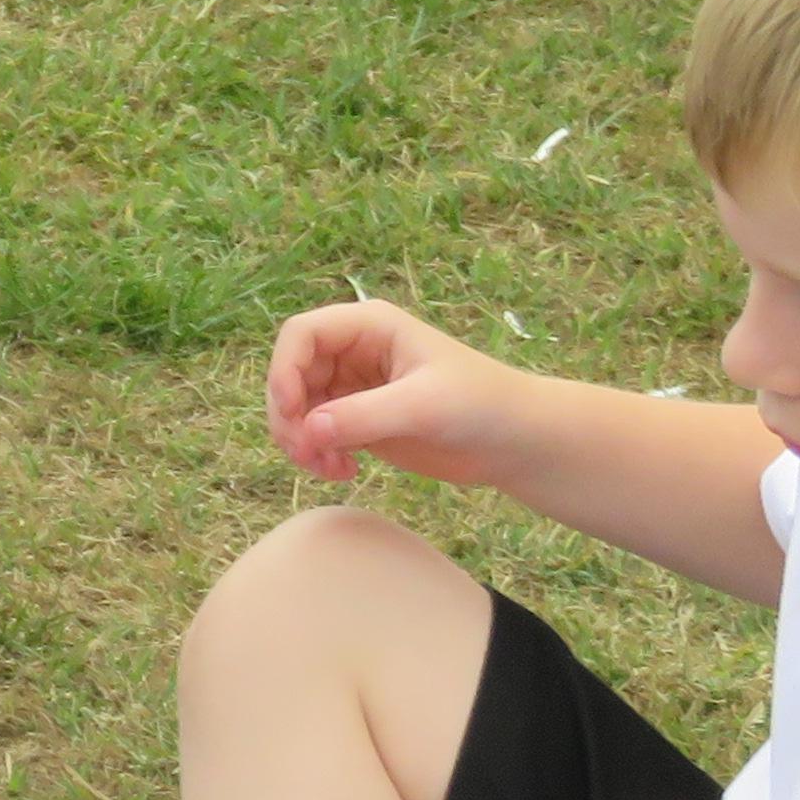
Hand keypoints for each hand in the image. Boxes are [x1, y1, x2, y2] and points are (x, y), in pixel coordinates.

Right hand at [268, 295, 533, 489]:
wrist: (515, 442)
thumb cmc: (480, 406)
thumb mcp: (422, 406)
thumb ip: (362, 415)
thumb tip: (308, 431)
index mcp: (369, 327)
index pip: (301, 334)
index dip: (284, 369)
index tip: (290, 412)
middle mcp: (354, 352)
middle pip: (291, 374)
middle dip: (289, 416)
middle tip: (306, 454)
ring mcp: (354, 387)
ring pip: (298, 408)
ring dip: (300, 441)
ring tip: (329, 469)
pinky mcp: (358, 420)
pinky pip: (316, 434)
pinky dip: (317, 455)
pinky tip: (344, 472)